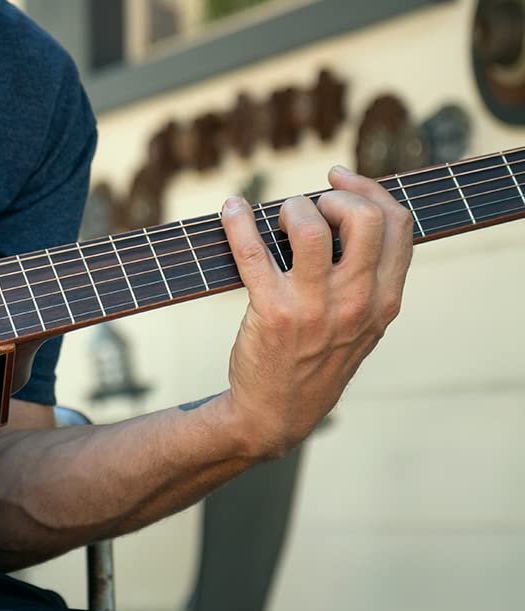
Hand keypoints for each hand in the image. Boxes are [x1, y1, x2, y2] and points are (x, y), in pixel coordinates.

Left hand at [219, 166, 412, 457]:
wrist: (276, 413)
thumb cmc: (315, 359)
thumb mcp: (360, 325)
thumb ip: (368, 279)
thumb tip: (348, 213)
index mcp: (384, 301)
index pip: (398, 224)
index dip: (369, 188)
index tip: (340, 178)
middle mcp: (356, 302)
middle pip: (364, 218)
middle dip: (335, 196)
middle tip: (309, 205)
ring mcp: (315, 309)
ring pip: (311, 229)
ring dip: (291, 209)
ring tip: (276, 217)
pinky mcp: (272, 314)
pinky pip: (253, 253)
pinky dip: (237, 222)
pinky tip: (230, 209)